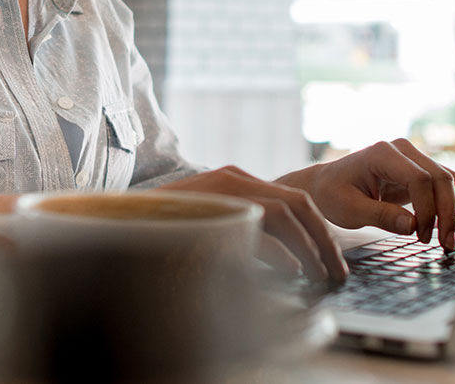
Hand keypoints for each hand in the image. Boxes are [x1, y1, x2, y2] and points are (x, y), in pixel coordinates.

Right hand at [160, 166, 347, 282]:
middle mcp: (233, 178)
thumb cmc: (165, 227)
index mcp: (236, 179)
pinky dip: (281, 252)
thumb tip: (286, 259)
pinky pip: (257, 227)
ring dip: (310, 248)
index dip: (319, 230)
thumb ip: (243, 229)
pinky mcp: (210, 208)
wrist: (118, 218)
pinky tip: (293, 272)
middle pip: (297, 203)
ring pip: (285, 213)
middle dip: (324, 240)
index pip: (293, 200)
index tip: (332, 259)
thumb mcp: (211, 221)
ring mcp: (221, 190)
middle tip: (337, 273)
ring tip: (320, 276)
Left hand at [279, 139, 454, 250]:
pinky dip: (454, 207)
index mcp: (383, 153)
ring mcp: (414, 159)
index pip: (420, 179)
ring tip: (451, 241)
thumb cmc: (332, 194)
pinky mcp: (420, 172)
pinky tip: (451, 229)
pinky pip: (447, 186)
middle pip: (442, 178)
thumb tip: (413, 226)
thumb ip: (381, 216)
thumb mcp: (350, 210)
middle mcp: (403, 150)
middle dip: (449, 214)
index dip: (427, 210)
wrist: (326, 186)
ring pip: (451, 181)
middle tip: (447, 244)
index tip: (421, 236)